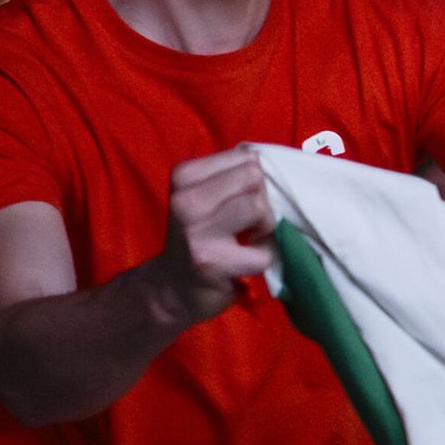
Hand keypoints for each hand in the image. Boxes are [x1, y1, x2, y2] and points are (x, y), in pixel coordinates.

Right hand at [144, 149, 277, 329]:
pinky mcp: (211, 262)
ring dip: (267, 226)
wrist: (172, 287)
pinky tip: (247, 260)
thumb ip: (233, 176)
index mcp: (184, 176)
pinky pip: (264, 251)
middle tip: (250, 221)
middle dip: (263, 200)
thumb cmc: (200, 235)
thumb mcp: (205, 196)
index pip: (245, 157)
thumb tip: (272, 163)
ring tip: (252, 238)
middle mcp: (185, 200)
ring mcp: (196, 232)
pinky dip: (266, 257)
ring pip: (259, 207)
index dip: (255, 181)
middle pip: (254, 178)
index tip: (240, 200)